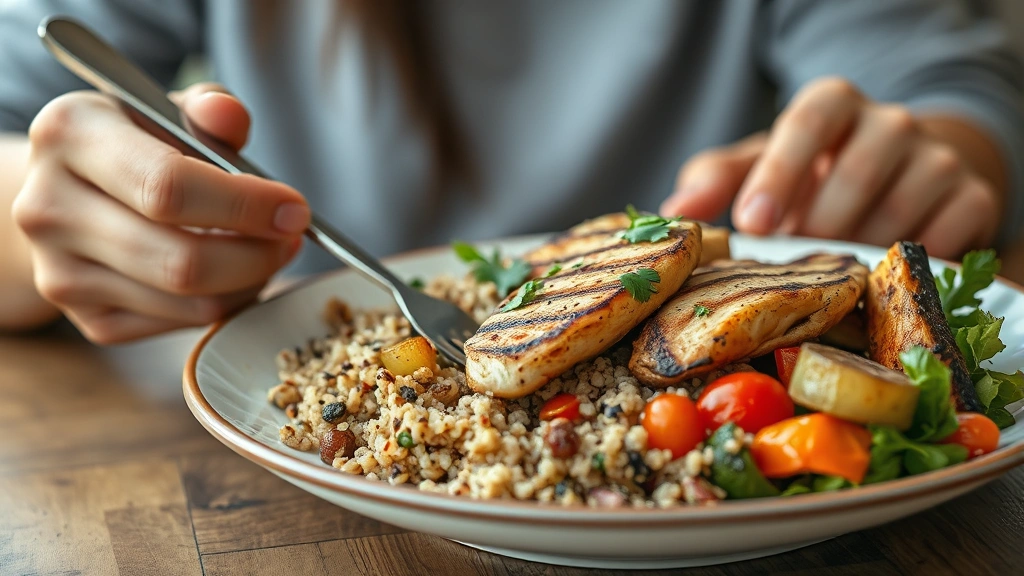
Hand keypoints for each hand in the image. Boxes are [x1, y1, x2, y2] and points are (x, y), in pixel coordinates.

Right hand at [11, 83, 308, 342]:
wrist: (68, 196)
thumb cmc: (135, 146)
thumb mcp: (165, 111)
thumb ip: (207, 109)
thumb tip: (230, 116)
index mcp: (69, 135)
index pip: (168, 187)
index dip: (244, 205)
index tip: (294, 209)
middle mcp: (50, 208)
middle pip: (182, 261)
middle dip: (259, 254)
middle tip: (293, 237)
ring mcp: (62, 274)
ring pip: (189, 301)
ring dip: (251, 281)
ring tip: (270, 251)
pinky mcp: (88, 320)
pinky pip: (182, 325)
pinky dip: (226, 303)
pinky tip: (236, 273)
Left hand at [661, 77, 1001, 257]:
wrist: (894, 172)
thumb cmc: (810, 174)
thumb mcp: (759, 166)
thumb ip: (716, 180)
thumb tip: (673, 215)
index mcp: (832, 104)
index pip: (807, 124)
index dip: (779, 174)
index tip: (752, 222)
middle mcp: (891, 122)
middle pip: (854, 174)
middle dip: (815, 227)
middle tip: (791, 261)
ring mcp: (937, 159)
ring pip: (898, 213)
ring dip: (855, 253)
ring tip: (829, 272)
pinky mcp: (972, 198)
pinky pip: (941, 241)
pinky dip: (903, 267)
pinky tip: (876, 277)